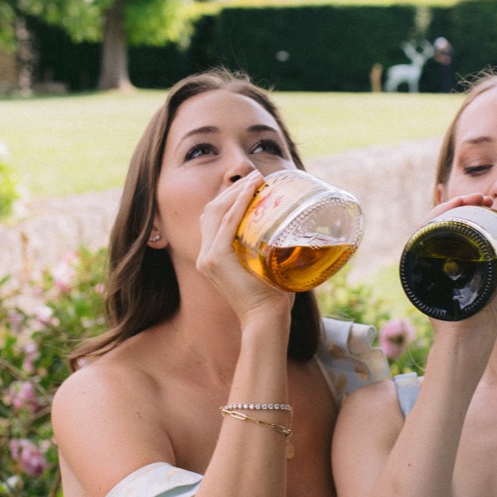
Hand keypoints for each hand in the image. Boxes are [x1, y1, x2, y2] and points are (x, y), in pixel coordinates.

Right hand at [196, 175, 293, 321]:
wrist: (265, 320)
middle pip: (212, 211)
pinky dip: (239, 203)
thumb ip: (267, 251)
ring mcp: (208, 257)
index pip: (214, 219)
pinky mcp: (216, 258)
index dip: (231, 199)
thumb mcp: (265, 268)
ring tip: (256, 178)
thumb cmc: (272, 298)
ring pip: (217, 212)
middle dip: (233, 190)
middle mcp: (205, 255)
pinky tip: (252, 191)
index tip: (253, 185)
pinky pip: (226, 222)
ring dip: (237, 192)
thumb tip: (290, 232)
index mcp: (212, 257)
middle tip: (256, 177)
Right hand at [424, 193, 496, 349]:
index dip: (473, 208)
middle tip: (480, 197)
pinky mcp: (417, 269)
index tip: (488, 200)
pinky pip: (417, 239)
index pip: (462, 225)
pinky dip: (428, 222)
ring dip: (445, 208)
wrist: (471, 337)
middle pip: (446, 221)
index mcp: (463, 258)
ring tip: (465, 200)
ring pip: (431, 226)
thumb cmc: (492, 313)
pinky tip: (443, 214)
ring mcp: (430, 262)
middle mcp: (443, 257)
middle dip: (461, 203)